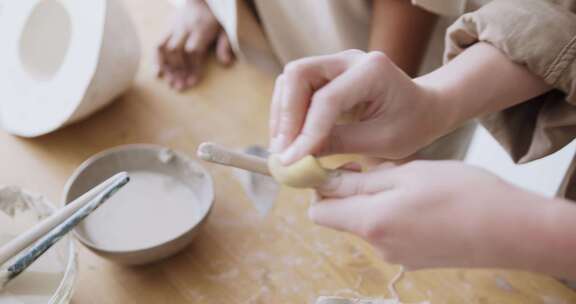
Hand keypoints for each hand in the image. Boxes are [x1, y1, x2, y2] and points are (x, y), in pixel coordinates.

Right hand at [157, 0, 233, 90]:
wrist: (200, 0)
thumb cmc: (214, 19)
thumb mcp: (225, 29)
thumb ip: (225, 45)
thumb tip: (226, 63)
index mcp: (201, 28)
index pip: (194, 50)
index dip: (192, 67)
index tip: (192, 82)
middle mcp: (185, 28)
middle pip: (177, 51)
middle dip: (178, 71)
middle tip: (180, 87)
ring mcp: (174, 28)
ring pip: (165, 48)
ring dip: (167, 67)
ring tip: (170, 83)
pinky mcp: (166, 29)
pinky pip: (158, 44)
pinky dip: (156, 59)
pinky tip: (158, 73)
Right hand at [268, 45, 550, 164]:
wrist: (424, 109)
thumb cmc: (411, 125)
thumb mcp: (382, 142)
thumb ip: (339, 144)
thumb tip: (296, 157)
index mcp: (372, 71)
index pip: (327, 99)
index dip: (306, 131)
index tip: (292, 161)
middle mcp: (349, 58)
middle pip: (298, 74)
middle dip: (285, 115)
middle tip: (282, 151)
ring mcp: (335, 63)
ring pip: (290, 80)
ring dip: (282, 114)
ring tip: (283, 148)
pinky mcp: (326, 74)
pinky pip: (296, 88)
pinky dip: (288, 113)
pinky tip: (290, 139)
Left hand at [310, 161, 553, 270]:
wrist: (512, 230)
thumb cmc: (462, 193)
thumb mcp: (406, 174)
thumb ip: (361, 181)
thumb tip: (325, 180)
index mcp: (370, 222)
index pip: (319, 211)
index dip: (321, 188)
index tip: (339, 166)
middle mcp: (378, 245)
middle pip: (343, 217)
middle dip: (351, 191)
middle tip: (380, 169)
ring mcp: (397, 256)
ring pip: (368, 222)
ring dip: (376, 200)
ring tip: (409, 182)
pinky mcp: (415, 259)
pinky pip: (390, 232)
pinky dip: (394, 214)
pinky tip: (423, 201)